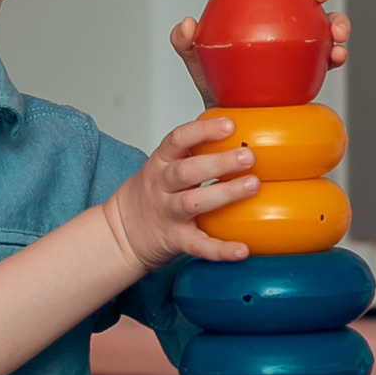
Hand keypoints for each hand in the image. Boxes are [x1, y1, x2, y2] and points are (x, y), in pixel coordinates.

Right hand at [100, 116, 259, 271]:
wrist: (122, 232)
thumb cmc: (153, 194)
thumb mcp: (164, 165)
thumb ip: (193, 150)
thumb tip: (239, 127)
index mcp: (160, 162)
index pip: (177, 139)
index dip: (202, 130)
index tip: (229, 124)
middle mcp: (161, 186)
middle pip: (186, 171)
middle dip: (219, 162)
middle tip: (249, 157)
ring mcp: (167, 213)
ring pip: (193, 202)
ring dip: (224, 193)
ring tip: (253, 185)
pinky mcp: (175, 240)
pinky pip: (198, 245)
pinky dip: (220, 249)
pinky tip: (242, 249)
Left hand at [169, 0, 351, 104]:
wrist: (234, 115)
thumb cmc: (217, 81)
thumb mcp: (197, 60)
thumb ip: (185, 41)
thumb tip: (187, 24)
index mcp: (258, 10)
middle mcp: (285, 23)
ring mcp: (302, 43)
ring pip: (327, 23)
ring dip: (337, 20)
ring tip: (337, 30)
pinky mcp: (315, 66)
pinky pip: (330, 56)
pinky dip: (338, 53)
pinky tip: (337, 55)